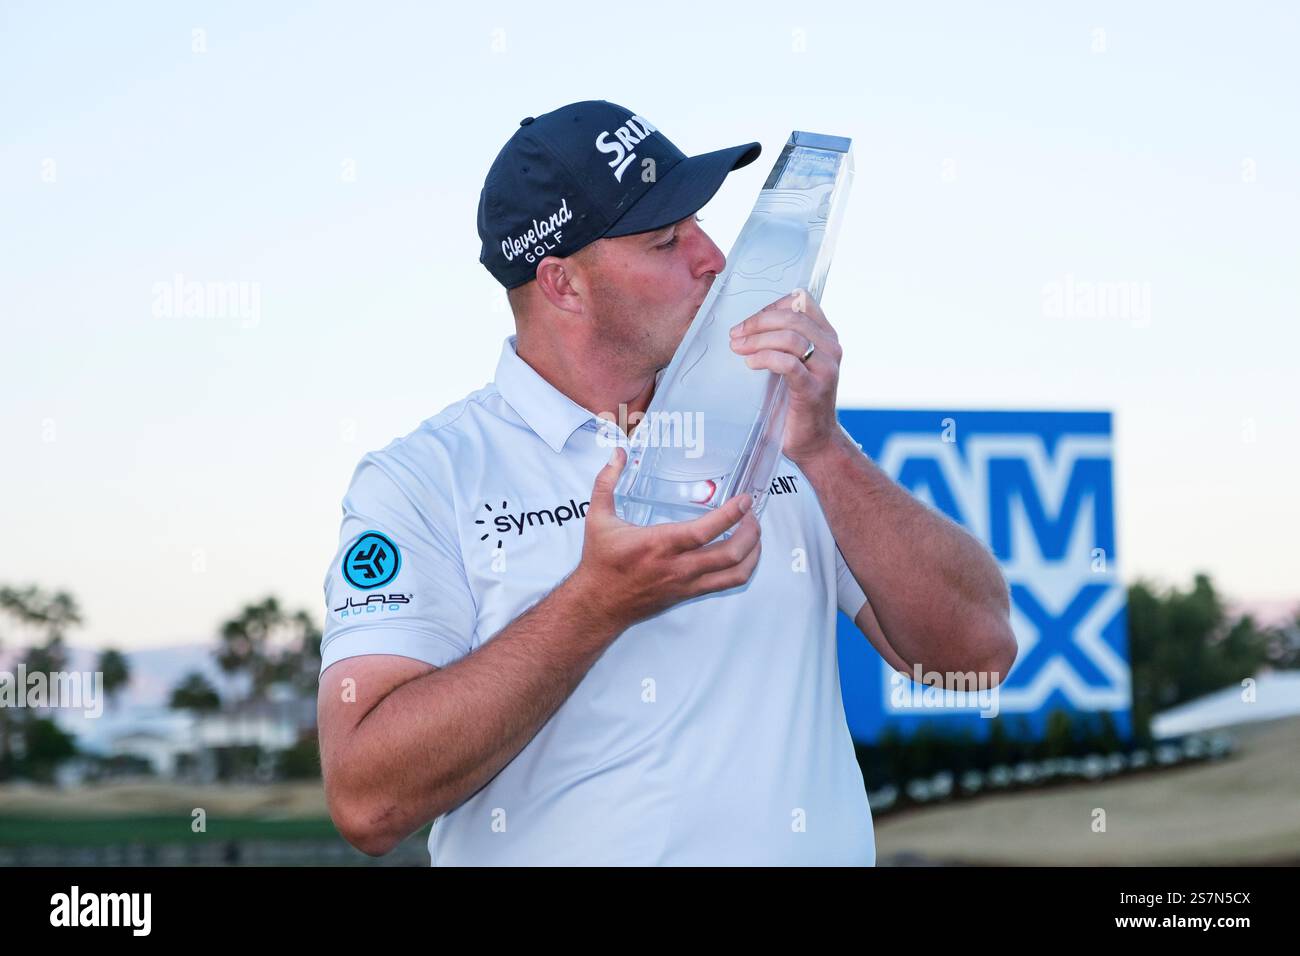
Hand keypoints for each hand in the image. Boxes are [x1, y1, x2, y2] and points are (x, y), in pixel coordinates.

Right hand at [569, 447, 761, 631]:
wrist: (599, 604)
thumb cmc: (601, 562)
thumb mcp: (598, 518)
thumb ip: (606, 482)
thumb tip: (617, 453)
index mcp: (658, 544)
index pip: (703, 532)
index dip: (730, 516)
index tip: (745, 501)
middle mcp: (677, 567)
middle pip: (729, 554)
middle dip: (750, 533)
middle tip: (753, 515)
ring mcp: (686, 583)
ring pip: (734, 573)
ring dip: (752, 553)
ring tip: (754, 534)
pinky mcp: (689, 594)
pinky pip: (726, 584)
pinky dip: (742, 569)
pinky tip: (743, 555)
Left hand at [728, 288, 842, 465]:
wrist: (816, 442)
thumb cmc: (799, 403)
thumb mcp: (796, 365)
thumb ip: (784, 343)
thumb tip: (748, 327)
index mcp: (827, 337)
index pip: (802, 302)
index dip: (771, 307)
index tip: (749, 322)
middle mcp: (831, 349)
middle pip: (792, 317)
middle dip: (758, 322)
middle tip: (735, 335)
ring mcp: (825, 369)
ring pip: (789, 337)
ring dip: (757, 340)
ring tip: (738, 348)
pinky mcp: (813, 389)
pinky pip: (788, 364)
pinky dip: (765, 358)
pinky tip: (750, 364)